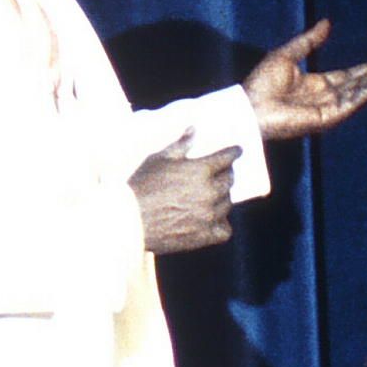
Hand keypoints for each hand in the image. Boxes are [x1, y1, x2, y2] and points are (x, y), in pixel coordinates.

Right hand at [130, 138, 236, 253]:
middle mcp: (208, 193)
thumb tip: (194, 130)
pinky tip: (215, 220)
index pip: (226, 158)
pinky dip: (222, 224)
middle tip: (223, 172)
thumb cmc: (141, 185)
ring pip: (227, 204)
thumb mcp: (158, 159)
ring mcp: (207, 216)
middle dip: (227, 173)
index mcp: (199, 171)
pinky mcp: (203, 236)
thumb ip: (180, 145)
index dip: (233, 153)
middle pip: (229, 181)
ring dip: (223, 197)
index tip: (237, 151)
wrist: (129, 220)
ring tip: (214, 195)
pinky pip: (224, 230)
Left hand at [242, 19, 366, 139]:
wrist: (250, 105)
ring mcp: (328, 110)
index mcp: (317, 85)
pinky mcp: (326, 117)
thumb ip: (309, 40)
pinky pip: (350, 103)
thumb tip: (327, 23)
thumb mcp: (288, 53)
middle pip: (359, 83)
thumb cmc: (260, 83)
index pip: (350, 75)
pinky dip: (364, 91)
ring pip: (359, 93)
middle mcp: (326, 98)